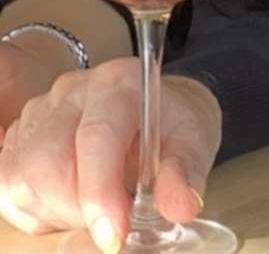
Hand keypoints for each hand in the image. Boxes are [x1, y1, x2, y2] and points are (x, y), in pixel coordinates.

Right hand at [0, 57, 220, 251]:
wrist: (159, 109)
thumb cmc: (174, 125)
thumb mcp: (195, 143)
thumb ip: (185, 173)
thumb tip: (180, 206)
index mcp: (120, 85)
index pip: (96, 137)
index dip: (99, 193)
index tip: (114, 238)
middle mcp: (73, 91)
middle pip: (46, 161)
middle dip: (76, 211)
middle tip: (111, 224)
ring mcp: (41, 111)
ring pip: (21, 177)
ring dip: (55, 212)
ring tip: (93, 211)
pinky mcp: (21, 134)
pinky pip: (8, 184)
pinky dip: (36, 209)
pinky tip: (69, 205)